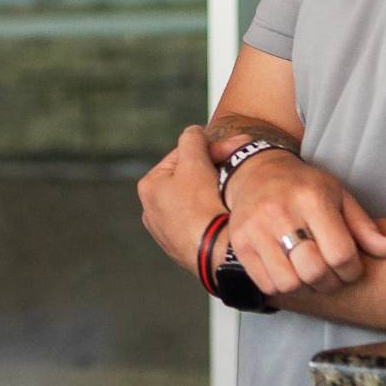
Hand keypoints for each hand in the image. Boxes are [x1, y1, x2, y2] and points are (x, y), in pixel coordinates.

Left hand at [138, 126, 236, 268]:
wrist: (218, 254)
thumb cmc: (202, 207)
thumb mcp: (195, 162)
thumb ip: (192, 140)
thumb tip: (193, 131)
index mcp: (149, 187)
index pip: (183, 154)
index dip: (209, 149)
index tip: (232, 150)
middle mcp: (152, 211)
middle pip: (190, 177)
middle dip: (214, 170)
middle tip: (236, 169)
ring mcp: (169, 232)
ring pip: (197, 199)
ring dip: (215, 191)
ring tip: (232, 193)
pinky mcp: (187, 248)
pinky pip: (203, 221)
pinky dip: (215, 214)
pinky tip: (228, 214)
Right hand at [214, 139, 385, 296]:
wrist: (256, 172)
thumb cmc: (302, 186)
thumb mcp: (338, 195)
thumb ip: (364, 226)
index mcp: (311, 198)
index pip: (340, 254)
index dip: (352, 271)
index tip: (349, 267)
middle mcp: (280, 212)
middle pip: (314, 271)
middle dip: (329, 283)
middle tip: (330, 275)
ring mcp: (255, 228)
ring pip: (289, 283)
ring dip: (305, 287)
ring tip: (308, 274)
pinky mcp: (239, 242)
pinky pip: (266, 284)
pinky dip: (282, 287)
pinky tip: (288, 271)